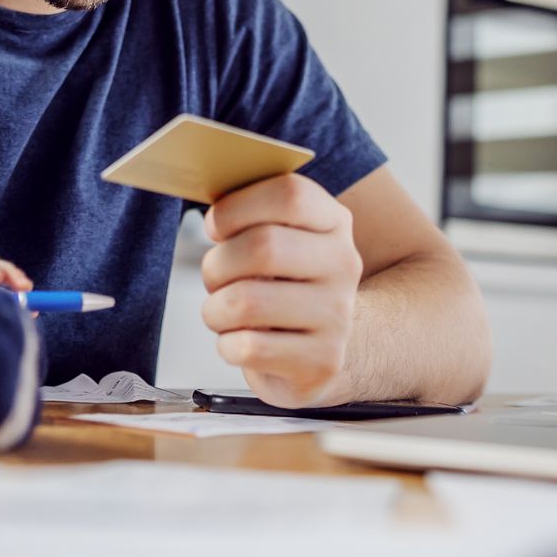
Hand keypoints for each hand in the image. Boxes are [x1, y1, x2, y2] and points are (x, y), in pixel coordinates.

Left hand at [200, 174, 362, 409]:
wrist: (324, 350)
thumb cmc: (286, 287)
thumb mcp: (282, 240)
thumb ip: (253, 215)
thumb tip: (213, 211)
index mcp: (333, 222)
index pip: (289, 194)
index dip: (238, 207)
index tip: (216, 226)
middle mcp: (343, 265)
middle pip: (263, 247)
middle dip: (217, 264)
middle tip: (215, 277)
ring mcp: (337, 316)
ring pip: (246, 302)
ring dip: (216, 309)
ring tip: (224, 312)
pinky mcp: (322, 362)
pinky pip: (248, 348)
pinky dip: (228, 345)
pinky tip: (241, 341)